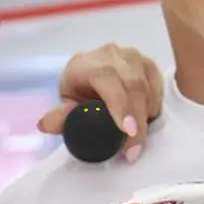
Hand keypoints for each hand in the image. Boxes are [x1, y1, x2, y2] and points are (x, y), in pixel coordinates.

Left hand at [38, 43, 162, 162]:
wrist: (92, 77)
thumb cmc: (80, 94)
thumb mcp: (66, 106)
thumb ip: (59, 117)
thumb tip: (46, 124)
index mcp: (86, 64)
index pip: (107, 78)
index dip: (120, 104)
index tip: (128, 131)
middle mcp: (111, 54)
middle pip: (133, 84)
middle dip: (137, 119)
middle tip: (134, 149)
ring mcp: (132, 56)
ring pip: (147, 87)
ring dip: (145, 115)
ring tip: (135, 136)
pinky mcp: (148, 63)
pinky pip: (157, 88)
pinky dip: (153, 107)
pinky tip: (142, 118)